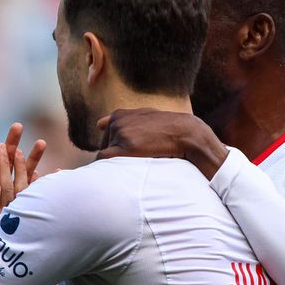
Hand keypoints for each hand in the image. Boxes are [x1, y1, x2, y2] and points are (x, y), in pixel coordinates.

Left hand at [96, 108, 227, 179]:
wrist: (186, 133)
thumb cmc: (167, 128)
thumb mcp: (144, 116)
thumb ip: (122, 120)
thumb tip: (98, 124)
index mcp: (119, 115)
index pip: (106, 135)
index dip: (118, 146)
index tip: (134, 152)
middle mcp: (116, 122)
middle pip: (105, 146)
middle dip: (116, 154)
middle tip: (138, 157)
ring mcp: (119, 134)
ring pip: (106, 155)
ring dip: (117, 161)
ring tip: (138, 161)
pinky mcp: (124, 148)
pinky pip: (105, 160)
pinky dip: (110, 167)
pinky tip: (125, 169)